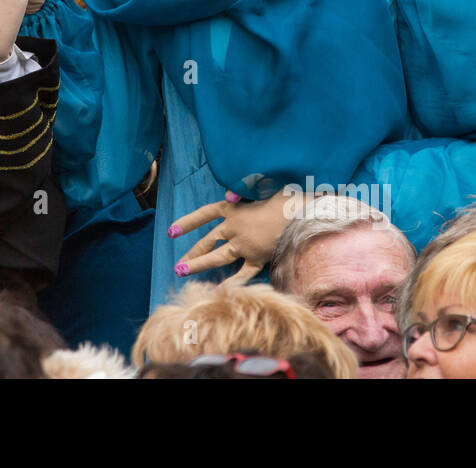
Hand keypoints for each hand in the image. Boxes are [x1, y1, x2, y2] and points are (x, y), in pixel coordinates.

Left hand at [169, 191, 305, 285]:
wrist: (303, 214)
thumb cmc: (285, 194)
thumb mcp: (261, 184)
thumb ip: (244, 190)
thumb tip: (229, 195)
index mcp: (232, 208)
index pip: (204, 214)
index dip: (187, 222)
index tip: (171, 231)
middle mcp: (234, 228)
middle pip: (207, 241)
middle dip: (192, 253)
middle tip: (179, 265)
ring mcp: (245, 245)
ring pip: (217, 258)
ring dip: (199, 265)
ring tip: (182, 272)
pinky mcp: (258, 258)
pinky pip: (242, 273)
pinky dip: (232, 283)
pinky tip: (218, 292)